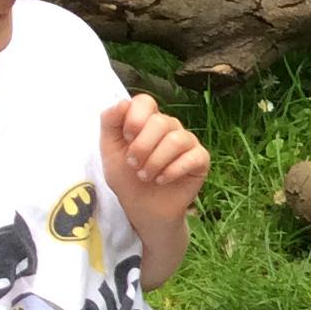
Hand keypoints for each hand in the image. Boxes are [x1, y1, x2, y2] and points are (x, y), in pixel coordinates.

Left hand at [100, 95, 209, 232]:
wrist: (142, 208)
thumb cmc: (126, 178)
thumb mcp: (109, 150)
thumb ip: (110, 122)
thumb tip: (123, 102)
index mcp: (147, 120)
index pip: (146, 101)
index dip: (135, 118)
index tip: (126, 138)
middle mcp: (170, 127)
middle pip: (161, 121)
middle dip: (142, 146)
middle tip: (133, 165)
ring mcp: (187, 142)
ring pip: (176, 139)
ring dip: (155, 161)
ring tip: (145, 176)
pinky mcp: (201, 160)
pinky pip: (193, 157)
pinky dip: (173, 171)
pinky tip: (162, 180)